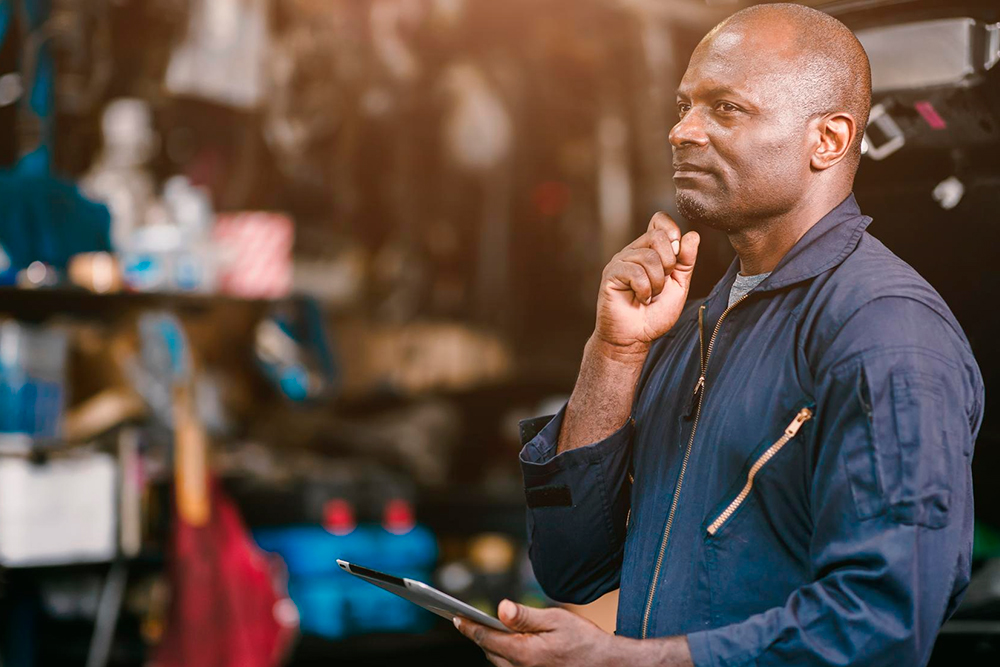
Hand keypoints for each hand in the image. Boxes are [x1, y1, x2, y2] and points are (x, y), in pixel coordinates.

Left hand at [454, 600, 619, 666]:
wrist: (606, 666)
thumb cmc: (584, 641)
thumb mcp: (556, 619)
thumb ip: (525, 616)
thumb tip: (501, 608)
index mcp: (524, 653)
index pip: (487, 637)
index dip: (469, 626)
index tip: (455, 617)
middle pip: (490, 650)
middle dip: (479, 635)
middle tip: (466, 620)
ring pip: (499, 661)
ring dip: (492, 646)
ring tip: (486, 629)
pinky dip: (505, 655)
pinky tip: (509, 644)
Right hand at [595, 212, 698, 354]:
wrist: (635, 337)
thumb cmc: (654, 313)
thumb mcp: (679, 285)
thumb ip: (686, 261)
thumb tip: (692, 235)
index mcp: (649, 250)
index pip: (659, 220)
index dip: (672, 232)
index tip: (677, 255)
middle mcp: (633, 251)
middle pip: (658, 236)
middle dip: (669, 263)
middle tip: (662, 284)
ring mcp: (620, 261)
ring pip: (648, 257)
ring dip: (656, 283)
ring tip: (650, 295)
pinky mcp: (611, 275)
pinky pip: (635, 272)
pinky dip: (644, 290)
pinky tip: (640, 299)